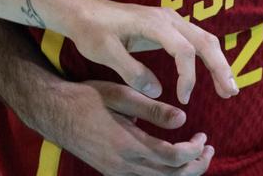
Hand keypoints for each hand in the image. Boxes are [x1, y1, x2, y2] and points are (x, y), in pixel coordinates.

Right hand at [49, 79, 214, 175]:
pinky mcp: (112, 172)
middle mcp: (124, 166)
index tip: (204, 136)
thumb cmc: (86, 97)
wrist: (54, 112)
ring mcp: (117, 172)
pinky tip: (172, 162)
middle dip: (195, 166)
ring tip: (198, 158)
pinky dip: (165, 175)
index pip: (171, 159)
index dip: (193, 151)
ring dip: (182, 173)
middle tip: (209, 149)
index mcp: (127, 145)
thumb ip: (151, 108)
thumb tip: (182, 118)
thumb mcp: (120, 94)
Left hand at [64, 0, 238, 104]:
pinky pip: (196, 39)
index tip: (183, 99)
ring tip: (229, 89)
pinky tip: (214, 74)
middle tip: (230, 93)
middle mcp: (167, 17)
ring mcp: (170, 19)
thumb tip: (158, 91)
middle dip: (220, 67)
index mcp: (153, 23)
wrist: (83, 12)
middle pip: (204, 40)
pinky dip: (208, 57)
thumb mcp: (105, 53)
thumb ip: (131, 71)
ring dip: (218, 62)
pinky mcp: (168, 26)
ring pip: (204, 38)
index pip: (183, 49)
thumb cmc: (92, 31)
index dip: (188, 76)